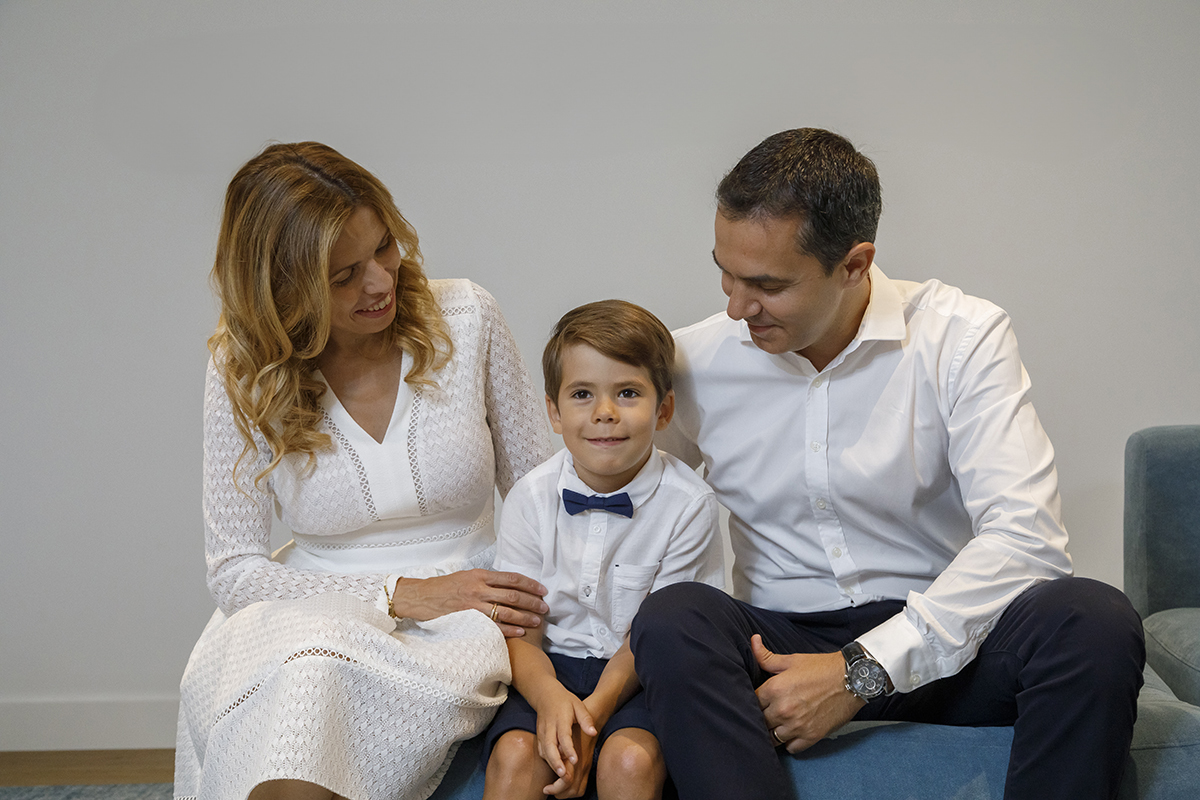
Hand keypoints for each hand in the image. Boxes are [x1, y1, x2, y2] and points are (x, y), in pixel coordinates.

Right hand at [390, 569, 547, 636]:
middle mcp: (479, 588)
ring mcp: (473, 605)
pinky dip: (509, 629)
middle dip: (532, 601)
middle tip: (545, 607)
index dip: (529, 584)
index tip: (542, 590)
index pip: (511, 578)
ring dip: (525, 616)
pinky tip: (521, 631)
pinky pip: (493, 625)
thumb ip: (485, 580)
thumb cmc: (443, 587)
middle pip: (513, 594)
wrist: (421, 597)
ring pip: (506, 611)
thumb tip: (508, 584)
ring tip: (537, 621)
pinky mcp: (468, 619)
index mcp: (480, 575)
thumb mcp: (466, 577)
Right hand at [535, 686, 597, 796]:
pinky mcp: (539, 736)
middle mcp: (549, 727)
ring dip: (551, 763)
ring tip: (560, 777)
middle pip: (550, 746)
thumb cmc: (565, 701)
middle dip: (556, 761)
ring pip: (544, 750)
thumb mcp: (578, 705)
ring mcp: (542, 732)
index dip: (569, 749)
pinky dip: (547, 760)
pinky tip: (555, 768)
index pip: (564, 736)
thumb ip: (586, 719)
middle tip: (563, 775)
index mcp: (560, 719)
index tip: (575, 760)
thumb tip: (593, 733)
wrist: (545, 695)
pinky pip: (542, 751)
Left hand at [751, 635, 864, 752]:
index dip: (755, 701)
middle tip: (770, 712)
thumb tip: (753, 641)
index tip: (761, 700)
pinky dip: (790, 742)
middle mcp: (783, 710)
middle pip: (760, 722)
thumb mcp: (792, 660)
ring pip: (772, 738)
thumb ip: (766, 656)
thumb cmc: (821, 668)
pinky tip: (793, 731)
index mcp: (774, 689)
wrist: (852, 679)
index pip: (752, 702)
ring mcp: (797, 725)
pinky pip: (791, 748)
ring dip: (774, 731)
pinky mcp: (811, 736)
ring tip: (780, 723)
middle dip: (763, 717)